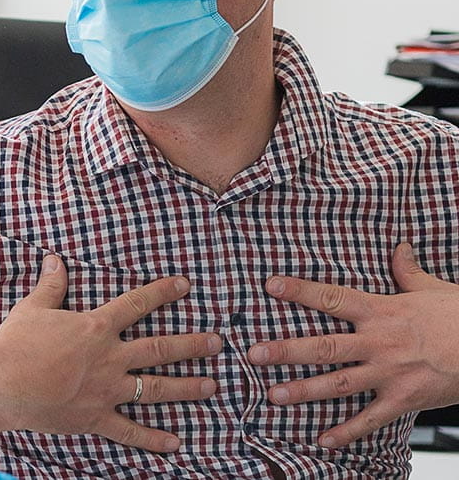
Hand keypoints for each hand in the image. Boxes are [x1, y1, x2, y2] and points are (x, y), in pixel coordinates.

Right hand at [0, 255, 222, 452]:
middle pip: (159, 349)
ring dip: (186, 387)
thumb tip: (55, 260)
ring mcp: (107, 390)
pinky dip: (153, 439)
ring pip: (155, 388)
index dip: (162, 292)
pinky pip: (130, 431)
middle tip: (218, 343)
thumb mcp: (32, 309)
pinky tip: (175, 443)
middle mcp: (109, 358)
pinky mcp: (97, 417)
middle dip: (191, 345)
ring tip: (211, 385)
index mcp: (95, 327)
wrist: (1, 384)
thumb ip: (51, 286)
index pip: (136, 304)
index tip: (185, 285)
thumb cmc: (14, 344)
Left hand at [246, 243, 458, 447]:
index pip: (333, 298)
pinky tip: (323, 440)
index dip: (300, 291)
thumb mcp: (433, 289)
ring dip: (305, 391)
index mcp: (382, 312)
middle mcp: (379, 343)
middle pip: (324, 346)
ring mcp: (390, 373)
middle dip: (286, 350)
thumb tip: (398, 248)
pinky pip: (370, 419)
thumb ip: (407, 272)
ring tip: (274, 396)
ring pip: (339, 383)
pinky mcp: (404, 399)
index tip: (270, 285)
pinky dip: (347, 431)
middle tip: (254, 354)